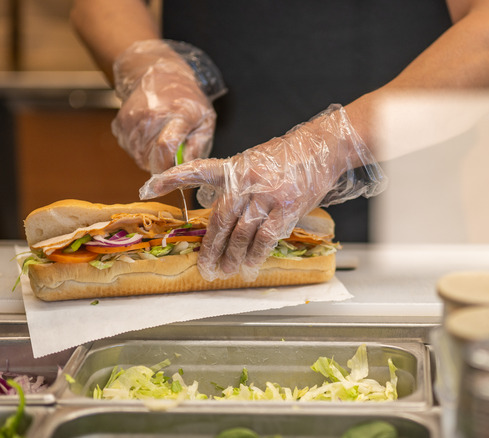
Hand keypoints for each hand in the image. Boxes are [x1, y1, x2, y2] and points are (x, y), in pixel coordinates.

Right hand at [112, 40, 221, 173]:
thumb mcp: (205, 119)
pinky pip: (130, 150)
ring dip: (151, 158)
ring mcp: (132, 120)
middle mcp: (150, 116)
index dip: (168, 167)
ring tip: (162, 140)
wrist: (156, 73)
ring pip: (139, 157)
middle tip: (173, 155)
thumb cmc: (186, 98)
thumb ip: (199, 145)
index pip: (166, 146)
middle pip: (151, 158)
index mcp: (177, 114)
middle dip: (163, 165)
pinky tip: (150, 135)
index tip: (173, 175)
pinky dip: (140, 149)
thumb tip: (188, 169)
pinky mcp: (120, 124)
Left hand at [139, 104, 384, 280]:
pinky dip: (257, 254)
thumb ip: (235, 184)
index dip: (171, 178)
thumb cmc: (287, 157)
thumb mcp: (254, 161)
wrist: (321, 147)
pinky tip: (251, 266)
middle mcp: (246, 180)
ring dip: (233, 256)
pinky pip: (267, 237)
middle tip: (205, 268)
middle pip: (221, 220)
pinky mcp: (288, 206)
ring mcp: (267, 194)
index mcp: (234, 167)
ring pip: (242, 233)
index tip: (148, 187)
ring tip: (228, 271)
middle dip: (210, 248)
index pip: (196, 170)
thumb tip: (221, 213)